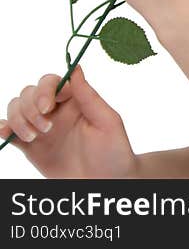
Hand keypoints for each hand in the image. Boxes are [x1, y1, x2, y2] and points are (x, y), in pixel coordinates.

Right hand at [0, 65, 139, 178]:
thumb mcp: (107, 121)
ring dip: (18, 119)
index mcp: (75, 101)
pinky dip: (3, 128)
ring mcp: (42, 128)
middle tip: (46, 129)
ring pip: (16, 109)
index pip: (51, 83)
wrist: (106, 183)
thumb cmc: (114, 150)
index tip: (47, 107)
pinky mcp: (31, 147)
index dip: (44, 91)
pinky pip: (9, 132)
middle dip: (30, 109)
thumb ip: (88, 96)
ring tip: (34, 137)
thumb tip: (75, 68)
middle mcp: (56, 111)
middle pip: (28, 94)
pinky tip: (5, 133)